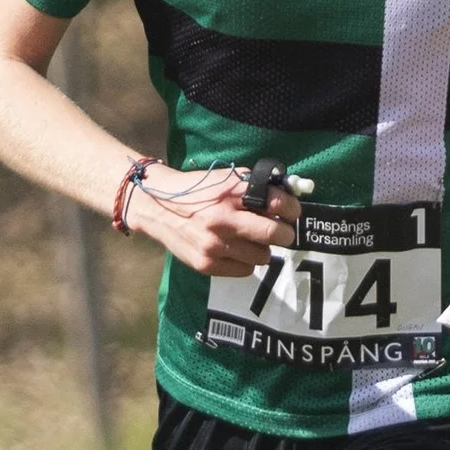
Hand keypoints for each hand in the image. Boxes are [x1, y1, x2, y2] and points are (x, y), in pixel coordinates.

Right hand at [122, 164, 298, 277]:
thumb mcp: (226, 179)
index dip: (292, 210)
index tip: (291, 214)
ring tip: (248, 240)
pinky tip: (234, 250)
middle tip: (280, 232)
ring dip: (261, 249)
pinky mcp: (206, 264)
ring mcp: (214, 245)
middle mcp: (223, 219)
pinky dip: (245, 262)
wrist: (157, 206)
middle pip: (275, 235)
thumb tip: (289, 200)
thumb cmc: (198, 190)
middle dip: (284, 234)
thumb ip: (256, 188)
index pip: (278, 204)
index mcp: (231, 192)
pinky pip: (245, 271)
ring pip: (263, 257)